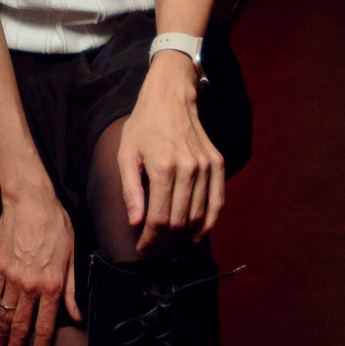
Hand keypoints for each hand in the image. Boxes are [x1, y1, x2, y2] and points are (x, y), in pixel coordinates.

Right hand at [0, 176, 81, 345]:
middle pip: (22, 327)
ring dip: (2, 335)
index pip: (45, 327)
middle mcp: (30, 287)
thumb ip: (71, 289)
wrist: (31, 202)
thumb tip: (75, 315)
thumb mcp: (72, 257)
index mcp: (52, 286)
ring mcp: (11, 279)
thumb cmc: (56, 225)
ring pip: (6, 316)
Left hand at [118, 52, 225, 254]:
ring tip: (170, 243)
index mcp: (163, 167)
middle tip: (154, 249)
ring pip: (199, 215)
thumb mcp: (126, 154)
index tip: (142, 248)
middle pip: (180, 221)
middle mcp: (188, 168)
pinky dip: (209, 222)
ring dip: (185, 236)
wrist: (171, 97)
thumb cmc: (143, 126)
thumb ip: (130, 190)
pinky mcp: (218, 163)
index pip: (159, 218)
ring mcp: (206, 166)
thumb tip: (136, 223)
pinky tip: (197, 234)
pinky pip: (218, 201)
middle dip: (165, 242)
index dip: (150, 239)